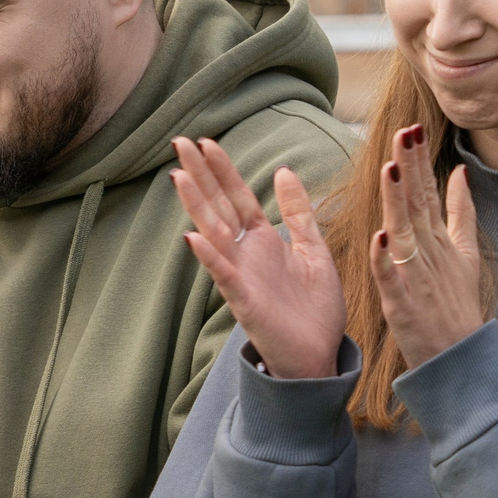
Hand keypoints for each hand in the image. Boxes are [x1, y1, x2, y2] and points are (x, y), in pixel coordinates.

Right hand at [170, 136, 342, 379]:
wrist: (319, 356)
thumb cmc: (314, 310)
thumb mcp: (314, 250)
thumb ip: (298, 213)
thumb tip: (284, 170)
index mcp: (263, 240)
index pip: (237, 196)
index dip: (223, 169)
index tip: (205, 140)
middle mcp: (246, 254)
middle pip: (218, 206)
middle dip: (200, 175)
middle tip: (179, 142)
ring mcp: (241, 276)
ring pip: (214, 233)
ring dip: (196, 206)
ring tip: (178, 177)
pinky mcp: (244, 302)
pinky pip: (224, 276)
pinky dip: (210, 257)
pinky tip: (193, 237)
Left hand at [370, 124, 486, 368]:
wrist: (461, 359)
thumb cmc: (457, 305)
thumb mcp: (466, 254)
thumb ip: (461, 212)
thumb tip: (460, 173)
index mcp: (440, 240)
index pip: (428, 193)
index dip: (420, 162)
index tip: (413, 128)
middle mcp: (430, 253)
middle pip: (418, 204)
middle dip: (411, 168)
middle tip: (406, 132)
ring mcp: (418, 277)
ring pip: (405, 233)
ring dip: (398, 201)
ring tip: (391, 169)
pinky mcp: (404, 303)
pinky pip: (392, 277)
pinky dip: (385, 258)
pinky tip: (380, 236)